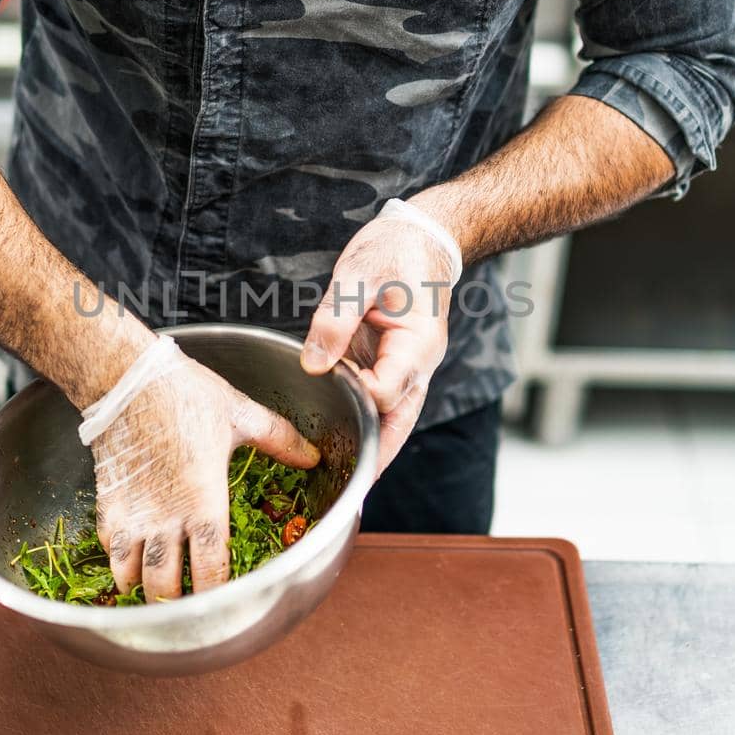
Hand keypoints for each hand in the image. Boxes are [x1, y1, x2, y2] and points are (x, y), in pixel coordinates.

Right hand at [79, 336, 318, 600]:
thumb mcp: (241, 414)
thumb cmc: (185, 394)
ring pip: (131, 575)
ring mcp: (132, 513)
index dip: (217, 595)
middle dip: (177, 605)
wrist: (125, 377)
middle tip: (188, 609)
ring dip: (143, 591)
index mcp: (204, 501)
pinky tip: (129, 564)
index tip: (224, 604)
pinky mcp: (108, 502)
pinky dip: (118, 563)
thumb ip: (280, 440)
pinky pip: (107, 548)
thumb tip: (314, 456)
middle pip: (166, 586)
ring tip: (156, 595)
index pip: (210, 570)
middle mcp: (165, 517)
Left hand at [300, 199, 461, 471]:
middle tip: (346, 495)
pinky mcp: (392, 366)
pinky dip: (365, 427)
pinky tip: (342, 448)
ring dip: (371, 450)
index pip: (387, 390)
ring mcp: (408, 369)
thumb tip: (314, 366)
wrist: (421, 239)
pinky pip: (380, 405)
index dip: (356, 398)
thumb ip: (335, 320)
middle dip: (374, 458)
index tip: (327, 394)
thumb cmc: (394, 251)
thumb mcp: (359, 275)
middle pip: (399, 424)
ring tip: (342, 488)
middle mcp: (418, 365)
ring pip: (393, 422)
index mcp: (417, 344)